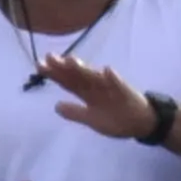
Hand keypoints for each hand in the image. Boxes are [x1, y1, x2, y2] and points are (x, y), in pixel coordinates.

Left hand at [36, 52, 162, 143]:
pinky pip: (119, 84)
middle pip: (77, 75)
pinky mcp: (125, 92)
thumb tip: (55, 106)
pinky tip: (107, 70)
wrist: (141, 123)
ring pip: (95, 77)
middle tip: (49, 57)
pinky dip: (113, 78)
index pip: (67, 81)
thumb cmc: (116, 118)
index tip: (39, 65)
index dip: (54, 74)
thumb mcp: (92, 119)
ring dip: (84, 69)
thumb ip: (75, 112)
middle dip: (63, 67)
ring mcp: (110, 87)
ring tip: (71, 61)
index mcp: (87, 93)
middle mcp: (96, 86)